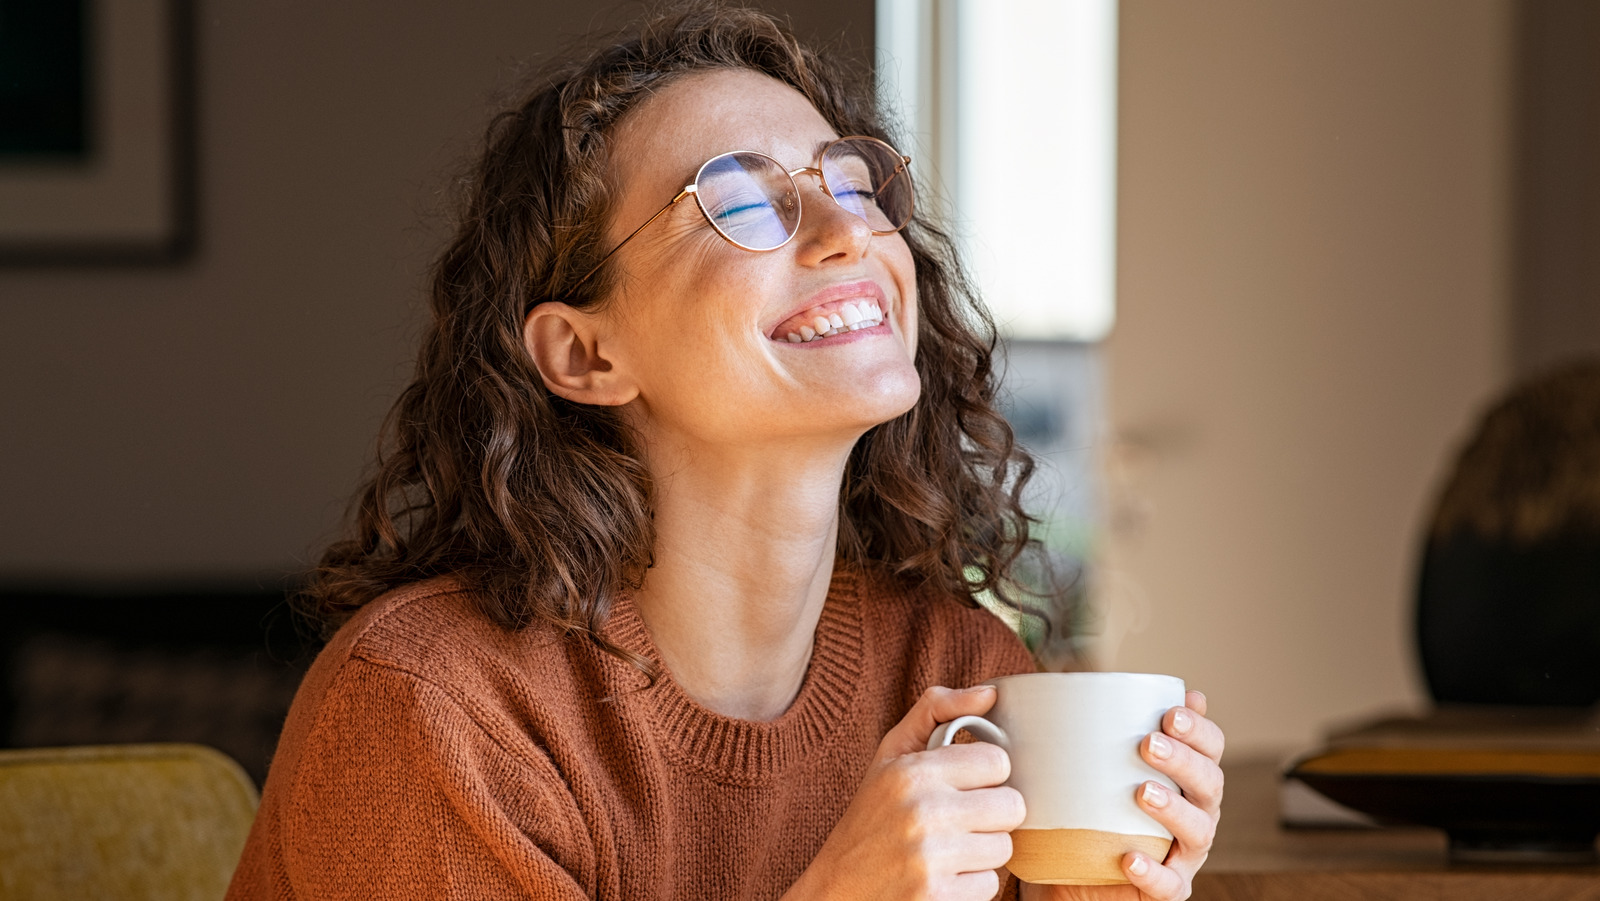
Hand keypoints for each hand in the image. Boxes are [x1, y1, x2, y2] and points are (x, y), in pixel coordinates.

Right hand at [784, 685, 1026, 900]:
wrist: (837, 889)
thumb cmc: (869, 818)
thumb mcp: (890, 755)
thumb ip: (936, 710)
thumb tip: (991, 693)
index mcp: (913, 771)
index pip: (998, 762)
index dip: (986, 774)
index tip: (966, 784)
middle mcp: (923, 812)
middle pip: (1012, 806)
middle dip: (991, 814)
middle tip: (963, 819)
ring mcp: (932, 859)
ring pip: (1004, 848)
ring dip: (982, 851)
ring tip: (950, 848)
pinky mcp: (938, 897)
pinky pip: (990, 885)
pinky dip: (971, 884)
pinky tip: (944, 875)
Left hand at [1024, 690, 1224, 900]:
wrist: (1071, 871)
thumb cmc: (1089, 808)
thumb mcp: (1092, 766)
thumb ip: (1099, 729)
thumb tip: (1083, 682)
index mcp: (1187, 777)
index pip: (1210, 747)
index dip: (1199, 728)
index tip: (1171, 712)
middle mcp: (1196, 812)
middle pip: (1210, 784)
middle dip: (1184, 760)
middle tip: (1148, 744)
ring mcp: (1185, 854)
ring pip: (1199, 832)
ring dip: (1175, 810)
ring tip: (1143, 792)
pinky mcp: (1169, 889)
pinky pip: (1170, 886)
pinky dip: (1153, 873)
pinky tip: (1129, 858)